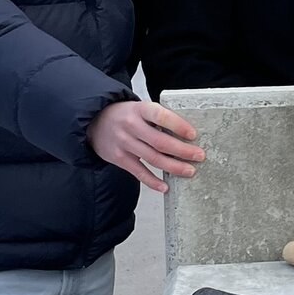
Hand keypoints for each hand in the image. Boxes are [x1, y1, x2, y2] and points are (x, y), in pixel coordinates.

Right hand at [89, 99, 205, 193]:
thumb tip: (186, 134)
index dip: (178, 125)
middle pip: (160, 142)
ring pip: (153, 158)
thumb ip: (157, 118)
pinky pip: (138, 172)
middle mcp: (131, 126)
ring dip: (174, 167)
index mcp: (139, 109)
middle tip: (199, 156)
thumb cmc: (125, 114)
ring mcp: (124, 143)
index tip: (193, 135)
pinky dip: (153, 181)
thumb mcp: (139, 108)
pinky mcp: (119, 158)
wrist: (93, 121)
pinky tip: (166, 186)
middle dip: (183, 151)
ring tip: (190, 170)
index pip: (160, 116)